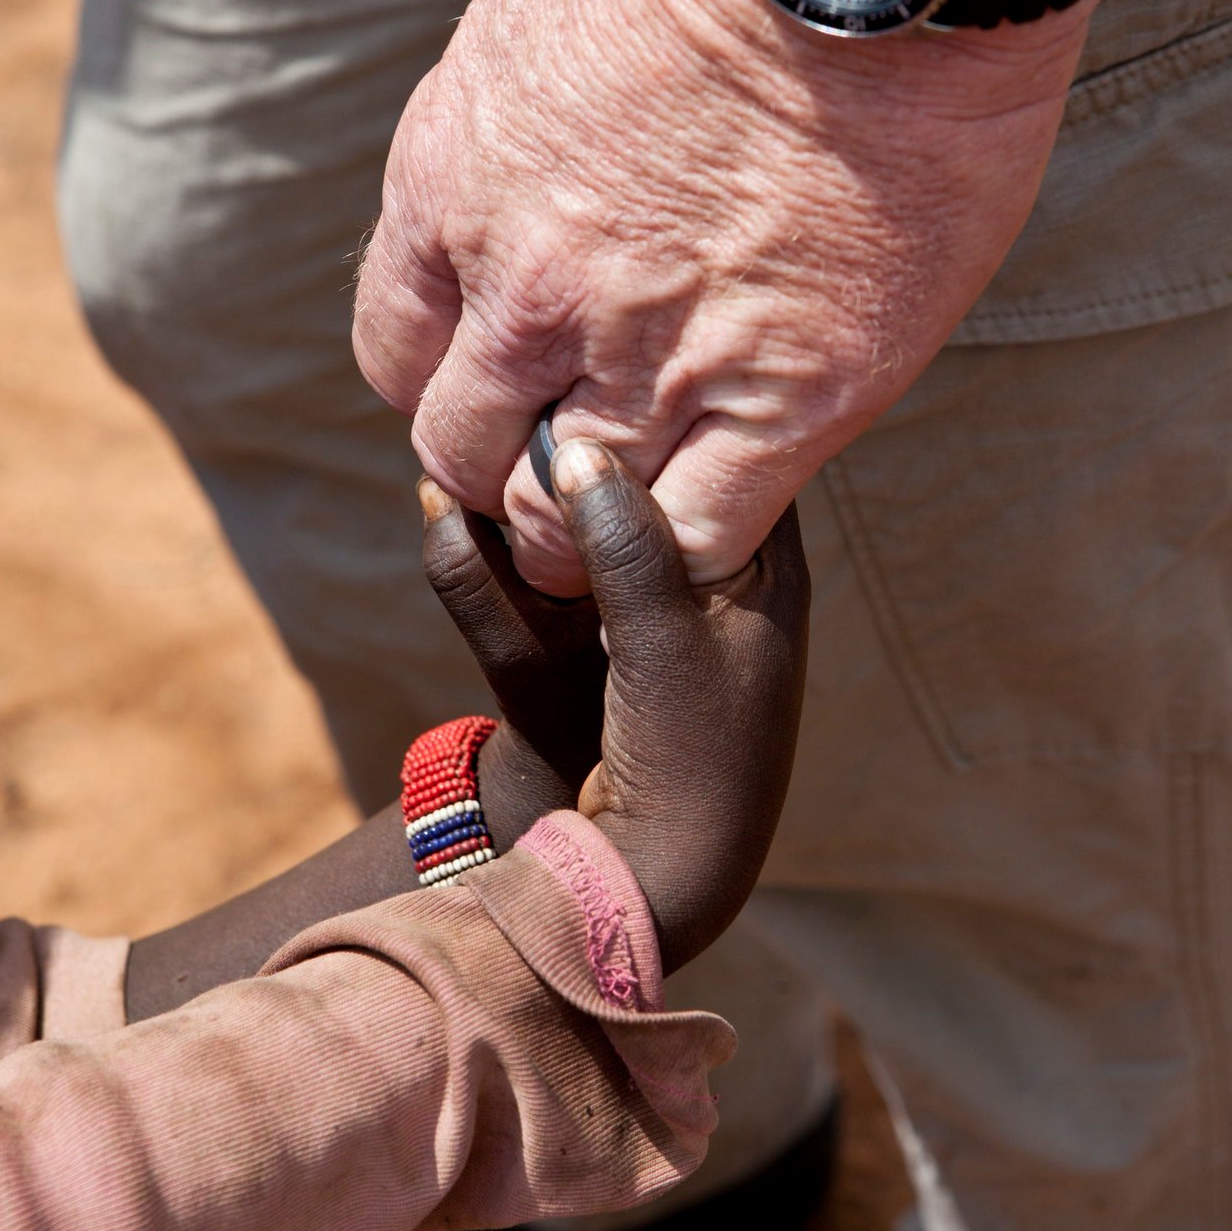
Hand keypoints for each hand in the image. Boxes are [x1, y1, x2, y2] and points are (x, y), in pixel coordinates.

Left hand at [353, 0, 1090, 595]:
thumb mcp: (542, 11)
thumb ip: (516, 134)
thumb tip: (538, 180)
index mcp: (451, 186)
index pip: (397, 354)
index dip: (449, 382)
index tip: (504, 378)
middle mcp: (525, 291)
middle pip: (463, 457)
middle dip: (507, 466)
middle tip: (576, 449)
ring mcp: (648, 355)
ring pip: (565, 525)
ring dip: (593, 526)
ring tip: (651, 491)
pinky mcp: (783, 397)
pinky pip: (695, 541)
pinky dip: (693, 544)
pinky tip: (728, 492)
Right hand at [420, 441, 810, 971]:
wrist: (658, 874)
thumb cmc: (688, 755)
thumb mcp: (659, 635)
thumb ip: (622, 539)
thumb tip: (574, 448)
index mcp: (765, 565)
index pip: (734, 446)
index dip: (678, 398)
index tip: (610, 355)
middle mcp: (720, 575)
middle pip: (658, 473)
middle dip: (596, 438)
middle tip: (537, 391)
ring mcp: (661, 609)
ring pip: (602, 518)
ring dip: (548, 490)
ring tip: (486, 453)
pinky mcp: (606, 643)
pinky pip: (563, 568)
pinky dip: (520, 545)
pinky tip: (465, 515)